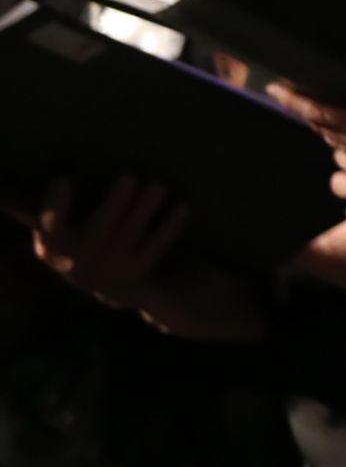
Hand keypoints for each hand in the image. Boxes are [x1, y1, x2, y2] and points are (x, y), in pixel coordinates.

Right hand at [22, 177, 187, 309]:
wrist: (108, 289)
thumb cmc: (77, 248)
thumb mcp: (55, 236)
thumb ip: (47, 213)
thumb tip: (43, 183)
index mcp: (55, 247)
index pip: (50, 226)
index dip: (54, 205)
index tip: (62, 180)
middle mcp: (80, 261)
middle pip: (98, 229)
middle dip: (114, 204)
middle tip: (128, 177)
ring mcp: (110, 268)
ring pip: (129, 235)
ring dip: (143, 211)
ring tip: (157, 187)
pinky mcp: (137, 272)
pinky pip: (156, 247)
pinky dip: (169, 228)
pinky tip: (181, 207)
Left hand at [274, 79, 345, 217]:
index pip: (321, 114)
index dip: (296, 101)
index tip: (275, 88)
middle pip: (321, 127)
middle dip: (305, 111)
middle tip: (294, 95)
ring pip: (332, 145)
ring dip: (323, 129)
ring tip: (321, 116)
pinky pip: (345, 158)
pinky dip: (339, 148)